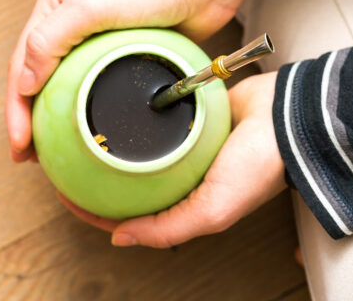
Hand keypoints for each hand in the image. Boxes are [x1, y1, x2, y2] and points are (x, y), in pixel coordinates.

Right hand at [6, 0, 249, 160]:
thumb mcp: (91, 5)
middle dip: (29, 120)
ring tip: (50, 153)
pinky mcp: (123, 57)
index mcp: (53, 8)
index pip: (21, 63)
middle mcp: (69, 26)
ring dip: (53, 121)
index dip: (16, 107)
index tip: (19, 143)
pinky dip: (86, 113)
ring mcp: (95, 43)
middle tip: (28, 156)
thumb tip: (24, 83)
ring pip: (65, 89)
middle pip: (37, 80)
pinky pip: (97, 90)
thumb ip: (50, 39)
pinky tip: (88, 133)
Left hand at [60, 71, 286, 247]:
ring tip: (79, 136)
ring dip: (110, 147)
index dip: (96, 210)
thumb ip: (168, 228)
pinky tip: (111, 112)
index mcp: (185, 203)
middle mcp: (180, 175)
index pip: (129, 214)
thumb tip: (119, 239)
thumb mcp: (213, 210)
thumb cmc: (261, 165)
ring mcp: (182, 144)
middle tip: (64, 162)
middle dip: (94, 176)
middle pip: (126, 181)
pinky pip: (150, 120)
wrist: (288, 115)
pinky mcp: (184, 115)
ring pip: (135, 150)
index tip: (68, 196)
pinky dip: (131, 121)